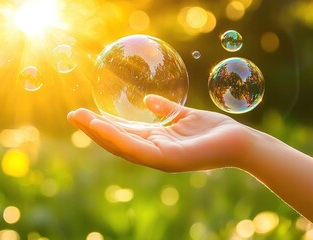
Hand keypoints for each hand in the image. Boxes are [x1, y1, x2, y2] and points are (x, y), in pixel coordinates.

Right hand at [67, 95, 252, 171]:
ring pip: (121, 146)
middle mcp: (153, 152)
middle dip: (93, 129)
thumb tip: (148, 100)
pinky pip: (136, 148)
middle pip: (117, 141)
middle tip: (72, 116)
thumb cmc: (214, 130)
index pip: (124, 133)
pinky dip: (116, 138)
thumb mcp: (183, 115)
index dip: (103, 124)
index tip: (85, 113)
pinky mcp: (167, 160)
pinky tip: (101, 127)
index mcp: (156, 141)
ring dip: (99, 133)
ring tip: (80, 119)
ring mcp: (158, 158)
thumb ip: (165, 110)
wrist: (241, 142)